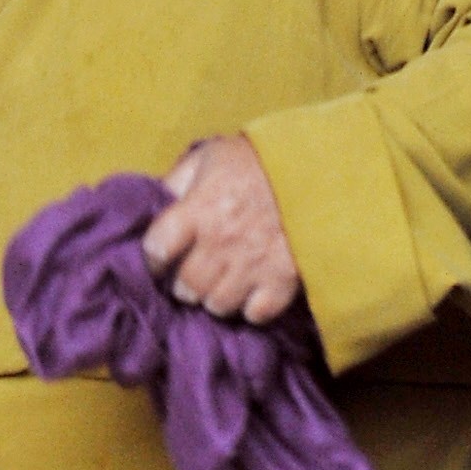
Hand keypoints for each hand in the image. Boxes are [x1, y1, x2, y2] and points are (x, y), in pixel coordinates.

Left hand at [142, 134, 299, 322]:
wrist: (317, 165)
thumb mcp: (210, 155)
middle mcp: (221, 242)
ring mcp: (253, 263)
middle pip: (186, 286)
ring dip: (213, 299)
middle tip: (190, 276)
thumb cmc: (258, 158)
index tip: (161, 257)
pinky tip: (250, 295)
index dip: (153, 257)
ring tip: (219, 287)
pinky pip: (257, 314)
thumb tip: (157, 201)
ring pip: (218, 305)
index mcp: (198, 209)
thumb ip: (178, 179)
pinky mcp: (284, 278)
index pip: (156, 250)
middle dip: (183, 284)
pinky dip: (250, 310)